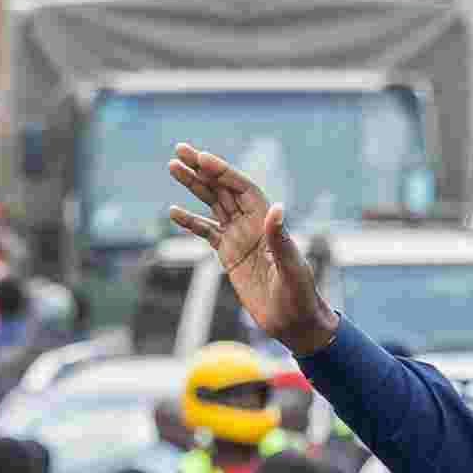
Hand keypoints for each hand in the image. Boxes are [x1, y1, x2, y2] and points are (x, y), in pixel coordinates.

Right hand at [164, 147, 338, 356]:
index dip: (223, 171)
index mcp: (268, 221)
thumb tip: (276, 208)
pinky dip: (190, 222)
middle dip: (202, 169)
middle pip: (224, 188)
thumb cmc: (299, 295)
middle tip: (179, 150)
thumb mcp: (291, 268)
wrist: (293, 322)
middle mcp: (252, 224)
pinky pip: (206, 232)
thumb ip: (280, 239)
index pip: (242, 188)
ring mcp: (239, 237)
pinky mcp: (229, 255)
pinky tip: (174, 211)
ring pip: (213, 204)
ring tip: (173, 167)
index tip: (202, 158)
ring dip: (193, 186)